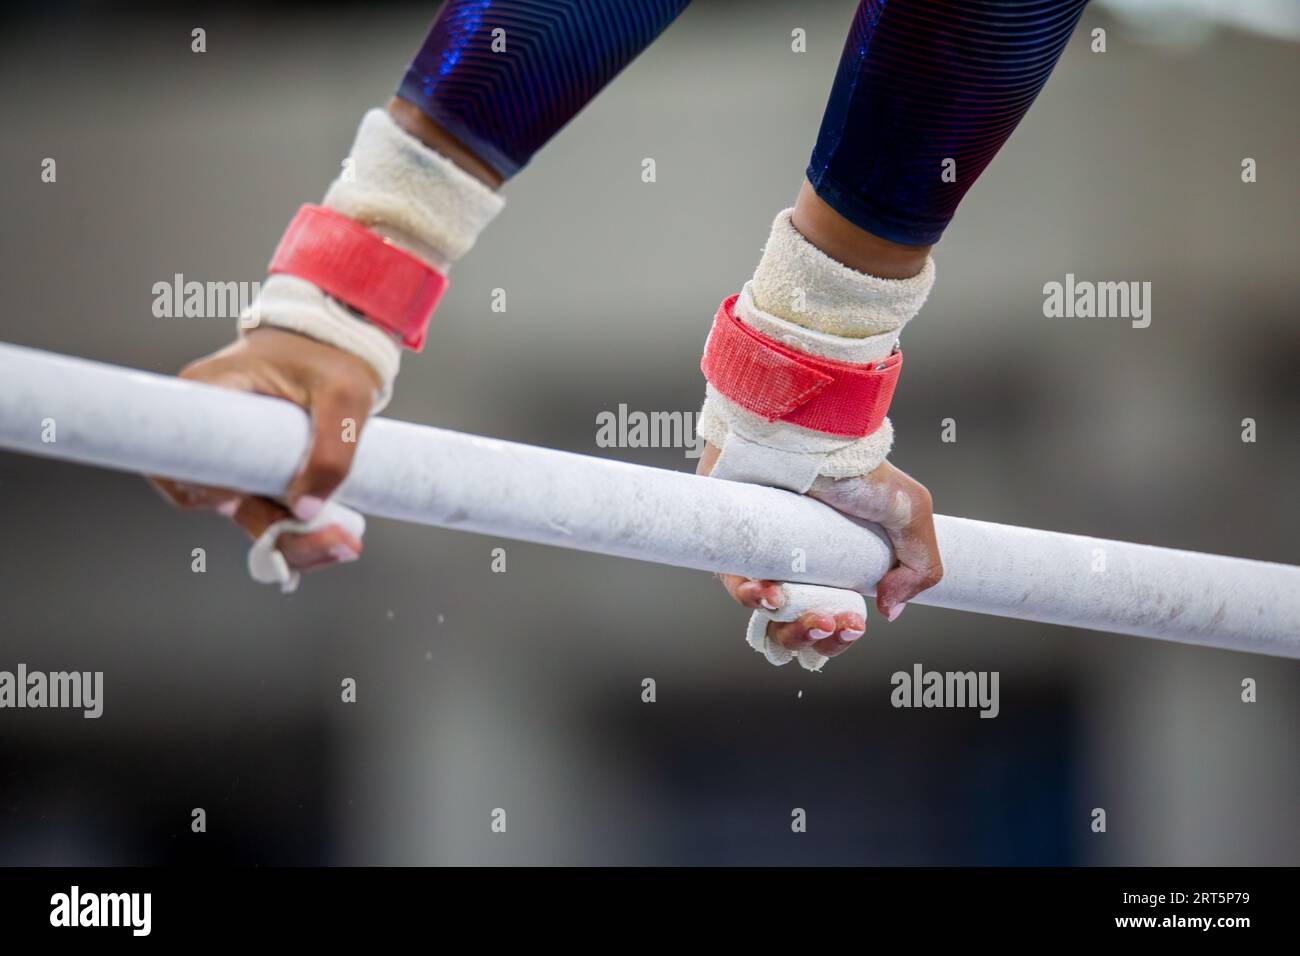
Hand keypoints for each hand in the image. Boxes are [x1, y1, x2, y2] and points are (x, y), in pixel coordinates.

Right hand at [150, 327, 380, 572]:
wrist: (341, 341)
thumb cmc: (333, 356)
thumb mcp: (345, 396)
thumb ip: (332, 450)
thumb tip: (303, 512)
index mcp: (208, 398)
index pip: (178, 462)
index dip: (204, 494)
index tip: (247, 503)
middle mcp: (211, 434)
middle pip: (219, 503)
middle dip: (274, 536)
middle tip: (336, 542)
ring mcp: (235, 457)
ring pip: (249, 516)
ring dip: (293, 541)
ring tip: (346, 542)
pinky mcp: (260, 470)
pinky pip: (269, 511)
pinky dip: (298, 531)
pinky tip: (338, 538)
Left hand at [698, 441, 942, 661]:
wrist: (814, 434)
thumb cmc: (859, 469)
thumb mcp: (910, 513)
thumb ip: (920, 565)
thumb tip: (889, 610)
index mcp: (837, 569)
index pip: (833, 624)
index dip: (842, 637)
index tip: (856, 624)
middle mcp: (799, 568)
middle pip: (798, 633)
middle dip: (818, 641)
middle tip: (834, 623)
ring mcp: (765, 558)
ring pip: (766, 619)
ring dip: (787, 629)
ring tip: (804, 613)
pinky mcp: (734, 542)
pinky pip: (734, 585)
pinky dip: (751, 598)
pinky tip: (769, 592)